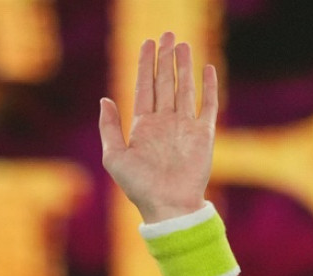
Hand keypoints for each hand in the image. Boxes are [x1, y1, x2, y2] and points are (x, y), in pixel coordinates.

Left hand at [99, 32, 217, 221]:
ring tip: (182, 43)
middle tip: (167, 33)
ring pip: (184, 87)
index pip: (143, 87)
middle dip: (164, 58)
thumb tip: (104, 99)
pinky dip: (209, 86)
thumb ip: (110, 127)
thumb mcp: (115, 157)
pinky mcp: (204, 134)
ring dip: (183, 65)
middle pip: (164, 82)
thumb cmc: (139, 187)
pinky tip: (207, 68)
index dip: (145, 65)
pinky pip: (208, 104)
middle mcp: (164, 122)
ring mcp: (185, 126)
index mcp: (143, 125)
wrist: (168, 205)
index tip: (147, 43)